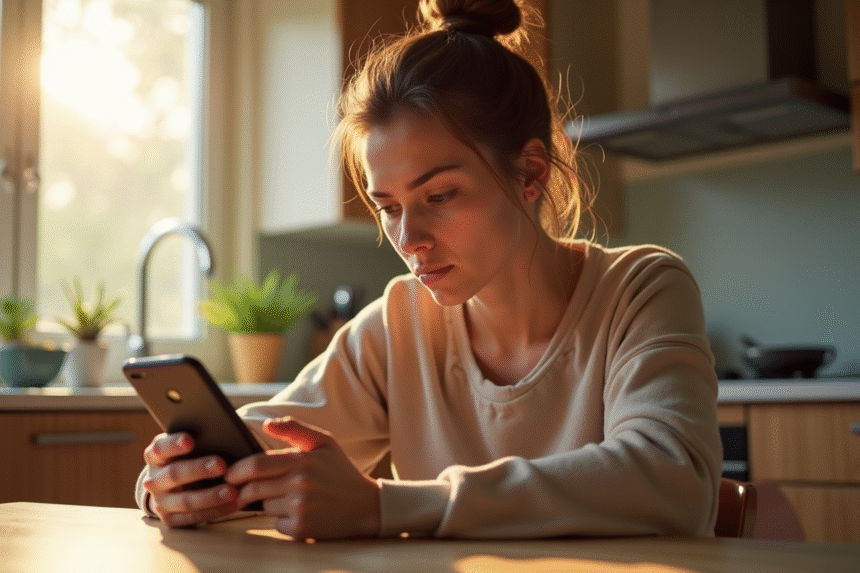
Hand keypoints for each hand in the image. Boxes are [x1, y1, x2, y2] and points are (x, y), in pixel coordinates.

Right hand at [141, 432, 238, 527]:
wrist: (177, 486)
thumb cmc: (192, 457)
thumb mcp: (191, 446)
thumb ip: (201, 439)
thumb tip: (223, 431)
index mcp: (155, 455)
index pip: (160, 447)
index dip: (174, 443)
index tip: (190, 440)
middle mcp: (153, 479)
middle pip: (174, 473)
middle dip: (199, 469)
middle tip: (221, 465)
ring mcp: (160, 501)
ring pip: (185, 500)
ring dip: (210, 496)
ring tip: (231, 491)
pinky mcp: (170, 519)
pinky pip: (193, 518)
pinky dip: (215, 511)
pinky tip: (233, 504)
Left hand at [225, 417, 380, 539]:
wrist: (366, 505)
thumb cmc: (340, 471)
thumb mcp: (324, 442)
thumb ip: (295, 428)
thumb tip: (266, 424)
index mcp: (303, 461)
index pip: (256, 465)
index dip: (237, 470)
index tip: (230, 474)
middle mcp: (300, 484)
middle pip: (253, 488)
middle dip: (242, 490)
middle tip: (241, 490)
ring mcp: (300, 508)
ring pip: (264, 506)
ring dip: (266, 503)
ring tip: (285, 497)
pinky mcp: (301, 529)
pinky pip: (275, 523)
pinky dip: (280, 518)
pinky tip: (296, 512)